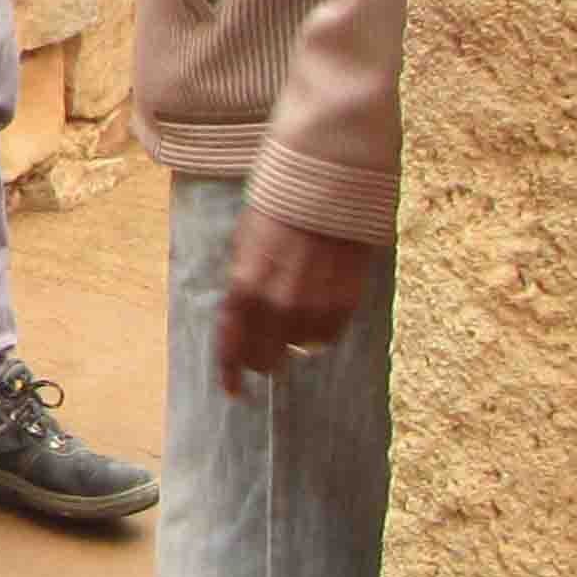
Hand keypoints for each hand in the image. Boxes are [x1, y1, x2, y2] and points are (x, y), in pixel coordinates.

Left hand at [211, 203, 384, 397]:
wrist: (328, 185)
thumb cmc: (279, 208)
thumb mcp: (244, 243)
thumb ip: (241, 284)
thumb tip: (241, 315)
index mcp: (245, 287)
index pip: (232, 344)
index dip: (230, 371)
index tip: (233, 391)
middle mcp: (278, 303)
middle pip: (266, 357)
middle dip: (261, 358)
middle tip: (263, 356)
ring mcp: (314, 305)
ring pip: (300, 347)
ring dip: (293, 340)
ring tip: (294, 316)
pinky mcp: (346, 302)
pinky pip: (329, 335)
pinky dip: (320, 331)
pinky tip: (317, 313)